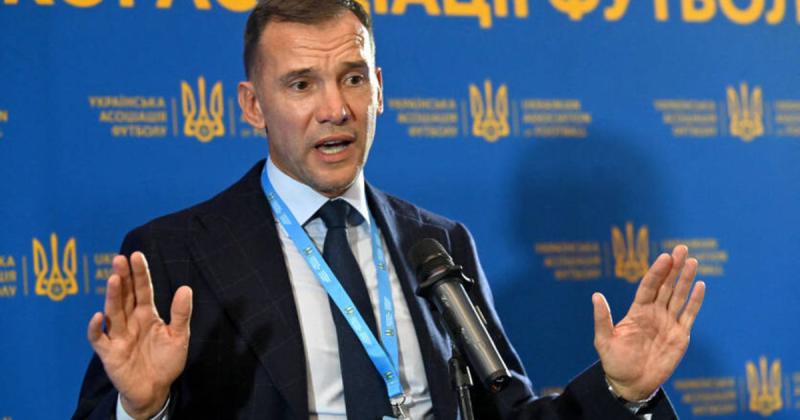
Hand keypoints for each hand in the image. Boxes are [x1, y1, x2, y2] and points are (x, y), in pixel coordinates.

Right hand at [87, 252, 192, 418]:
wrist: (155, 389)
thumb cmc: (166, 361)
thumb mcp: (179, 336)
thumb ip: (181, 314)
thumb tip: (186, 288)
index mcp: (147, 314)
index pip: (142, 290)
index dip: (139, 273)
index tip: (136, 255)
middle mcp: (130, 321)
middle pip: (125, 296)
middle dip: (122, 278)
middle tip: (119, 259)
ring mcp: (118, 335)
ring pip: (112, 312)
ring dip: (111, 296)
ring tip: (113, 279)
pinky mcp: (109, 353)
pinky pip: (99, 339)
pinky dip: (97, 328)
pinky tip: (99, 316)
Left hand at [592, 245, 704, 400]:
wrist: (631, 383)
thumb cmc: (614, 361)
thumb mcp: (604, 340)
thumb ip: (602, 318)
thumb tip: (596, 295)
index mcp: (637, 311)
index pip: (649, 286)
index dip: (657, 272)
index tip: (664, 256)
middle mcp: (654, 313)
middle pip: (666, 286)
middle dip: (674, 268)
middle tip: (681, 249)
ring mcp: (668, 323)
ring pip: (679, 296)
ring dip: (686, 279)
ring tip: (692, 261)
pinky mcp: (680, 336)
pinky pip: (689, 315)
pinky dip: (695, 301)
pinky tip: (700, 286)